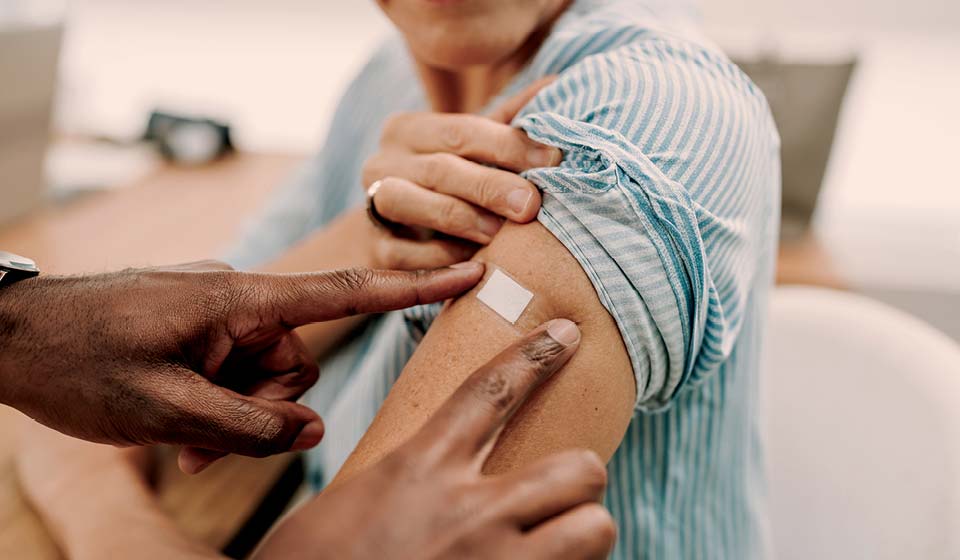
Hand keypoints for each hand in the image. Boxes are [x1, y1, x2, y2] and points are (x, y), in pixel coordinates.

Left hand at [0, 260, 483, 472]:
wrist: (7, 337)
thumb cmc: (77, 360)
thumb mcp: (165, 407)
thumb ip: (248, 422)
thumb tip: (312, 428)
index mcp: (237, 300)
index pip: (344, 291)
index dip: (412, 286)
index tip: (469, 272)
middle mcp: (235, 300)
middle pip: (295, 361)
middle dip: (264, 409)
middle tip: (209, 444)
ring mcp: (215, 314)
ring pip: (263, 375)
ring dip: (234, 415)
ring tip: (182, 443)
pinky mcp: (198, 328)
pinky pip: (232, 371)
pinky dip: (217, 405)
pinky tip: (178, 433)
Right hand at [256, 319, 615, 559]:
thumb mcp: (355, 502)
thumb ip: (412, 480)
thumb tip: (450, 475)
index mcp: (420, 470)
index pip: (491, 391)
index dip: (534, 356)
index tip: (566, 334)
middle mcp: (469, 512)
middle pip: (578, 467)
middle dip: (580, 479)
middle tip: (560, 496)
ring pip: (595, 527)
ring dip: (583, 531)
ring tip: (557, 542)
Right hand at [361, 76, 561, 269]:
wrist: (401, 233)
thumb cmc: (451, 184)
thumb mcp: (476, 150)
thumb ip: (509, 122)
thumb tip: (557, 84)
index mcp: (408, 129)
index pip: (462, 130)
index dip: (509, 145)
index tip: (553, 159)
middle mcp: (382, 161)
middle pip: (439, 168)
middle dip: (489, 186)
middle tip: (531, 205)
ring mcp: (371, 203)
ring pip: (407, 202)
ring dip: (459, 218)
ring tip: (500, 233)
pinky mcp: (374, 248)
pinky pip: (402, 253)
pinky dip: (439, 258)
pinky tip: (474, 264)